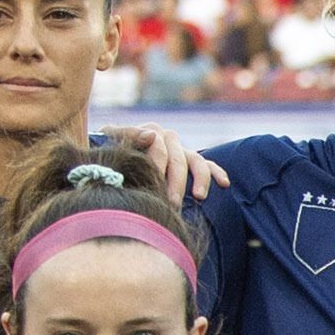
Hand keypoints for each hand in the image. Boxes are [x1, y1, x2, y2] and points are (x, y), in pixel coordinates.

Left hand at [114, 125, 229, 200]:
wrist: (114, 161)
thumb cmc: (111, 156)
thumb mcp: (112, 142)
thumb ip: (127, 136)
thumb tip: (153, 136)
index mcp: (149, 131)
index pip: (158, 146)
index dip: (157, 166)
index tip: (154, 186)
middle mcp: (168, 138)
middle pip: (177, 158)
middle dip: (176, 182)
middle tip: (173, 203)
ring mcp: (181, 149)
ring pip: (196, 162)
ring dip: (199, 179)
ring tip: (199, 197)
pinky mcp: (192, 161)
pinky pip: (208, 165)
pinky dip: (217, 173)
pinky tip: (224, 185)